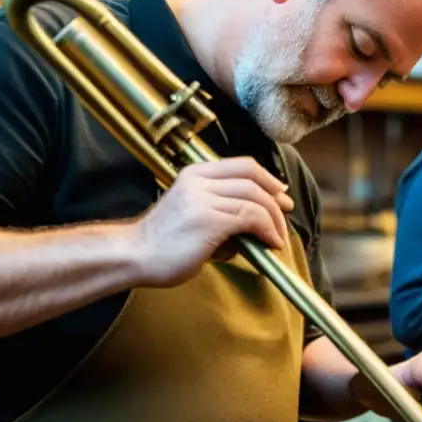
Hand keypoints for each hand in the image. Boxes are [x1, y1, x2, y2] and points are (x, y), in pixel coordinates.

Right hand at [128, 158, 294, 287]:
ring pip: (256, 200)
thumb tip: (257, 223)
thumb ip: (221, 210)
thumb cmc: (163, 242)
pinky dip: (268, 231)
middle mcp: (199, 181)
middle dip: (276, 198)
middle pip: (253, 180)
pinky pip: (251, 218)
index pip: (243, 165)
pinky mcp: (209, 220)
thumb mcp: (193, 213)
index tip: (280, 192)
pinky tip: (270, 244)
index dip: (268, 178)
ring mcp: (204, 199)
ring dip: (274, 220)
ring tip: (278, 238)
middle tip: (287, 213)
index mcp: (195, 174)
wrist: (134, 256)